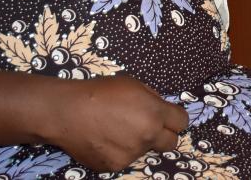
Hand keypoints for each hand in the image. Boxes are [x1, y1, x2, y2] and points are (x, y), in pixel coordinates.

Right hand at [37, 75, 187, 171]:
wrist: (68, 112)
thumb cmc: (100, 92)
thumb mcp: (133, 84)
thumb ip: (152, 98)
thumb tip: (161, 109)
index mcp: (154, 113)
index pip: (182, 122)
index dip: (175, 118)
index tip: (169, 117)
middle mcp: (147, 136)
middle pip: (171, 143)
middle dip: (164, 135)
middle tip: (147, 126)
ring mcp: (131, 154)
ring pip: (145, 150)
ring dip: (138, 141)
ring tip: (115, 129)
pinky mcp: (115, 166)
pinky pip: (125, 159)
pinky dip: (119, 151)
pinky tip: (104, 139)